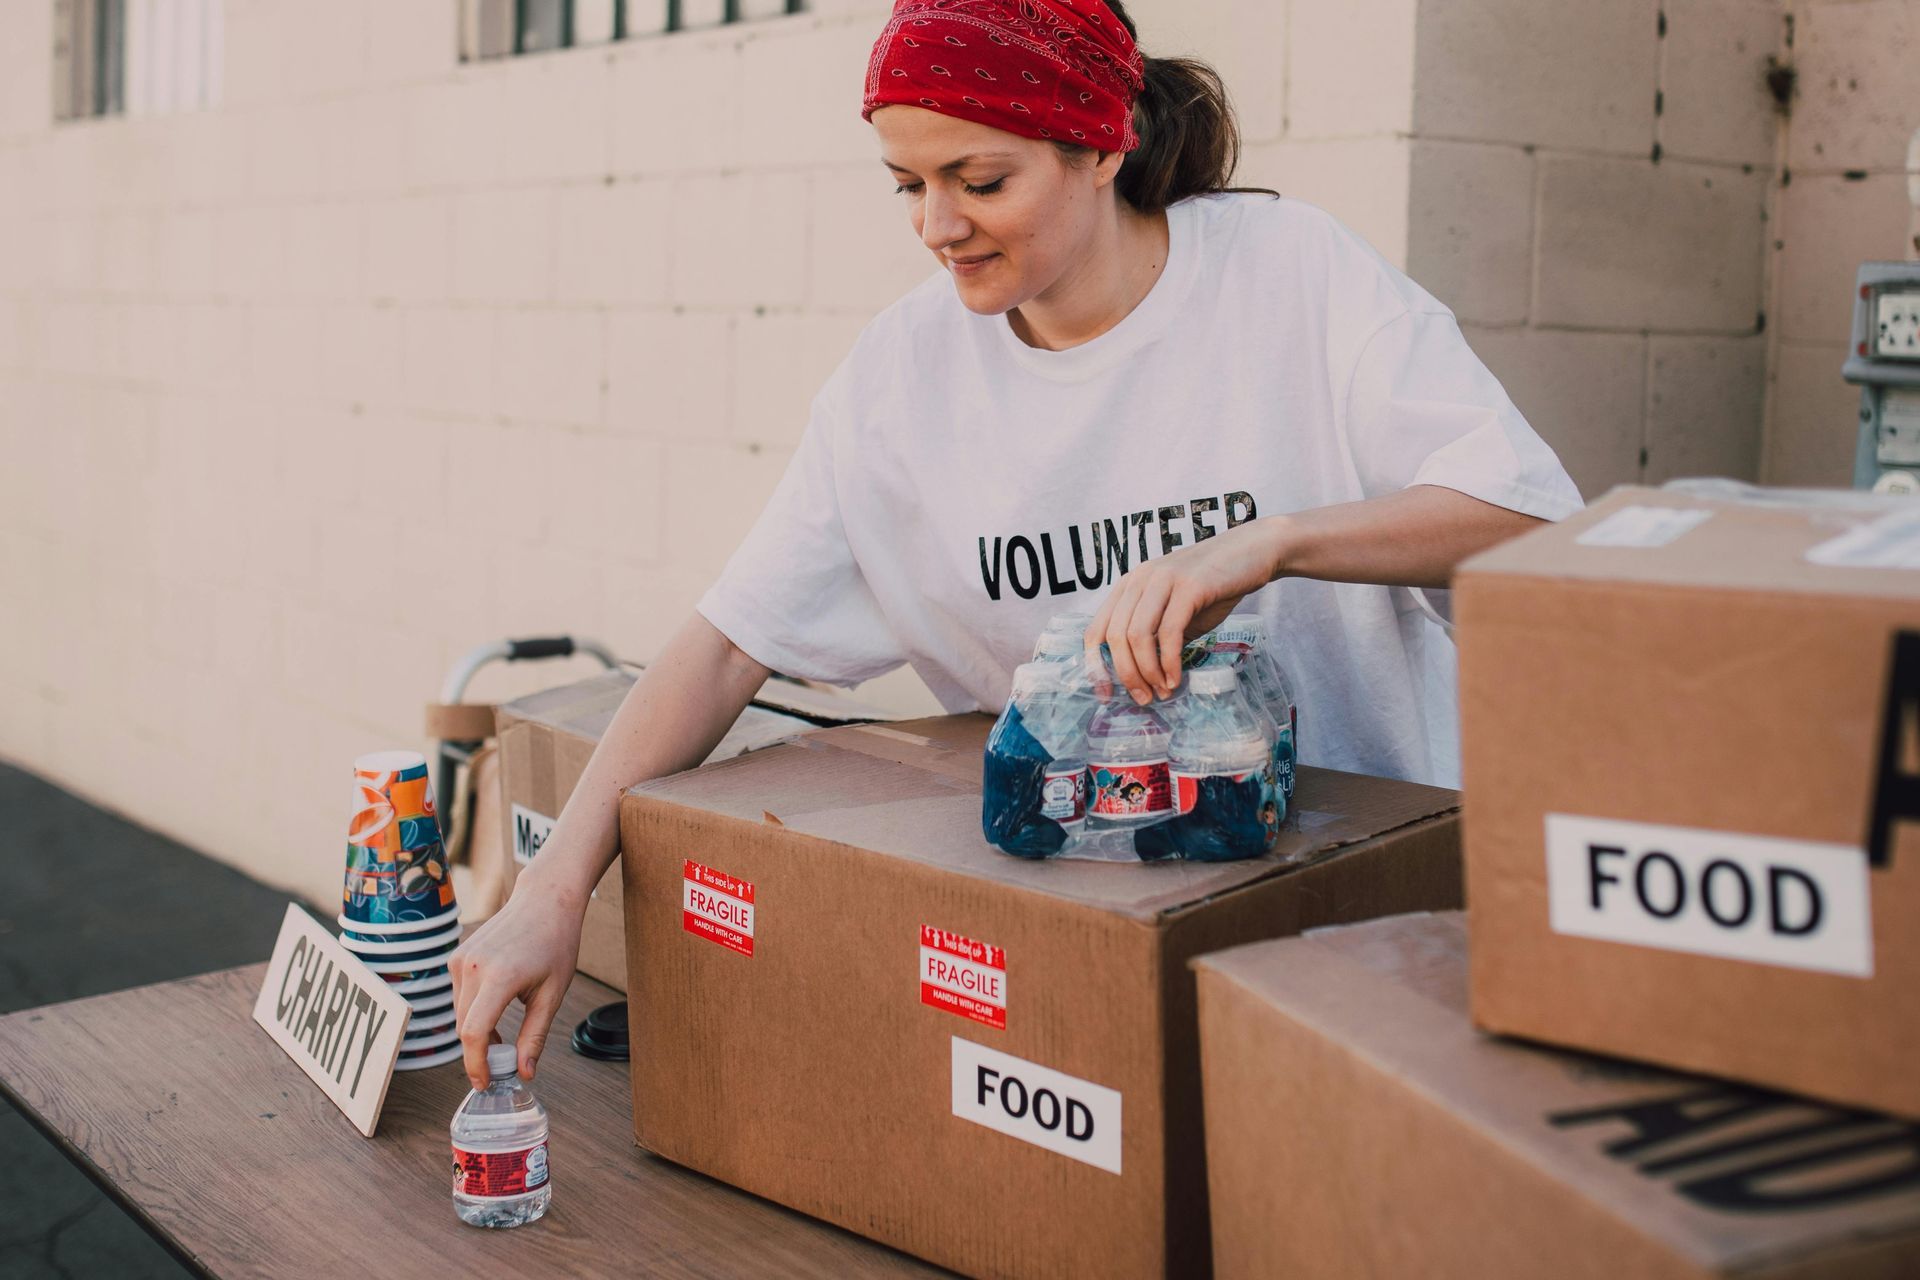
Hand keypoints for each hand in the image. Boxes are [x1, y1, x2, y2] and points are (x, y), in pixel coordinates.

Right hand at [449, 873, 584, 1090]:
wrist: (546, 900)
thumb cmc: (556, 943)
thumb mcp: (552, 994)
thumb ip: (534, 1036)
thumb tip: (524, 1073)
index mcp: (499, 976)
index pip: (474, 1032)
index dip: (476, 1064)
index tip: (485, 1083)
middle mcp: (473, 966)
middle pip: (464, 1027)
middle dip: (479, 1053)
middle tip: (501, 1067)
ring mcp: (461, 959)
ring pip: (459, 1014)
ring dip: (476, 1032)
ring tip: (504, 1038)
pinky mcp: (457, 956)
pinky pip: (459, 996)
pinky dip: (473, 1012)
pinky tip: (495, 1013)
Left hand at [1086, 517, 1286, 703]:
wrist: (1253, 551)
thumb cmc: (1214, 586)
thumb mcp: (1176, 613)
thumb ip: (1156, 638)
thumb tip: (1142, 679)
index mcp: (1129, 585)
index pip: (1096, 630)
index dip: (1095, 666)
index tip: (1108, 694)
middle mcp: (1140, 579)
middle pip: (1115, 637)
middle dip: (1126, 675)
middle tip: (1143, 699)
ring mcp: (1163, 579)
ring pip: (1138, 636)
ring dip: (1147, 672)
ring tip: (1161, 692)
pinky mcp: (1190, 586)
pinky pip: (1169, 632)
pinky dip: (1169, 662)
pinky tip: (1175, 678)